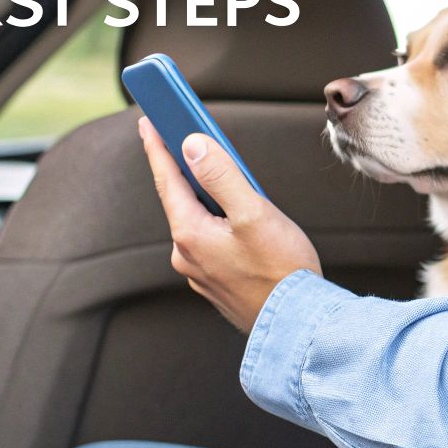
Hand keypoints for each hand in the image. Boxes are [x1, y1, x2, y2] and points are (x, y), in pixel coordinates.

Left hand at [137, 115, 322, 332]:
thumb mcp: (254, 213)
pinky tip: (236, 216)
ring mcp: (201, 272)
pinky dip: (216, 220)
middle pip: (180, 200)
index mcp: (191, 235)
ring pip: (197, 221)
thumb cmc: (283, 272)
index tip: (148, 121)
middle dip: (182, 168)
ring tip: (217, 173)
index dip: (157, 147)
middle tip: (178, 136)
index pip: (167, 180)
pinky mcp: (217, 282)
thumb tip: (193, 146)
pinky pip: (209, 240)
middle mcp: (188, 256)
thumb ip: (221, 176)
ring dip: (204, 196)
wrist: (299, 326)